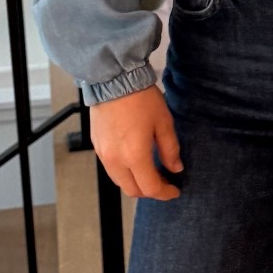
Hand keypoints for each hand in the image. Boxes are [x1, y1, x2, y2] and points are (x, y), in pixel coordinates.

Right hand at [89, 84, 183, 199]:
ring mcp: (103, 154)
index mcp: (135, 157)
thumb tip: (175, 168)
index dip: (165, 193)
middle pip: (133, 190)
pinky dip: (124, 172)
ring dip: (135, 183)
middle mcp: (116, 160)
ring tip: (150, 172)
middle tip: (164, 182)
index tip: (175, 190)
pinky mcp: (96, 145)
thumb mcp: (164, 122)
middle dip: (150, 191)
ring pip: (119, 181)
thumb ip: (170, 150)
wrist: (113, 80)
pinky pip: (110, 168)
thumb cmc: (140, 99)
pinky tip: (134, 161)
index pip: (150, 188)